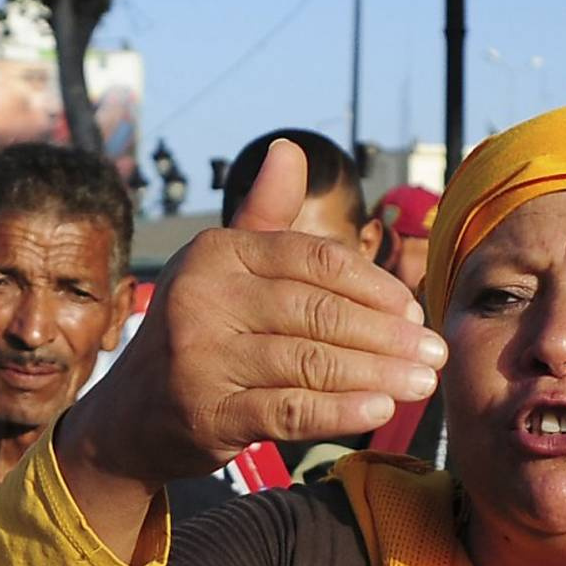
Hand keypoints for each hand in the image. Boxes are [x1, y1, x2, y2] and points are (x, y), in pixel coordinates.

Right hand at [67, 139, 442, 487]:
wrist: (133, 417)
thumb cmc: (197, 336)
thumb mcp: (222, 268)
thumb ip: (264, 215)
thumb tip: (290, 148)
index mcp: (216, 253)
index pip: (313, 260)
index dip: (372, 284)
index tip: (412, 310)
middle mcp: (203, 298)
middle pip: (317, 311)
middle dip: (386, 334)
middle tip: (432, 352)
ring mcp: (201, 358)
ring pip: (310, 361)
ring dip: (377, 373)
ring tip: (421, 383)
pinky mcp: (207, 413)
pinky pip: (289, 409)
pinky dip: (340, 410)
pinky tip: (380, 409)